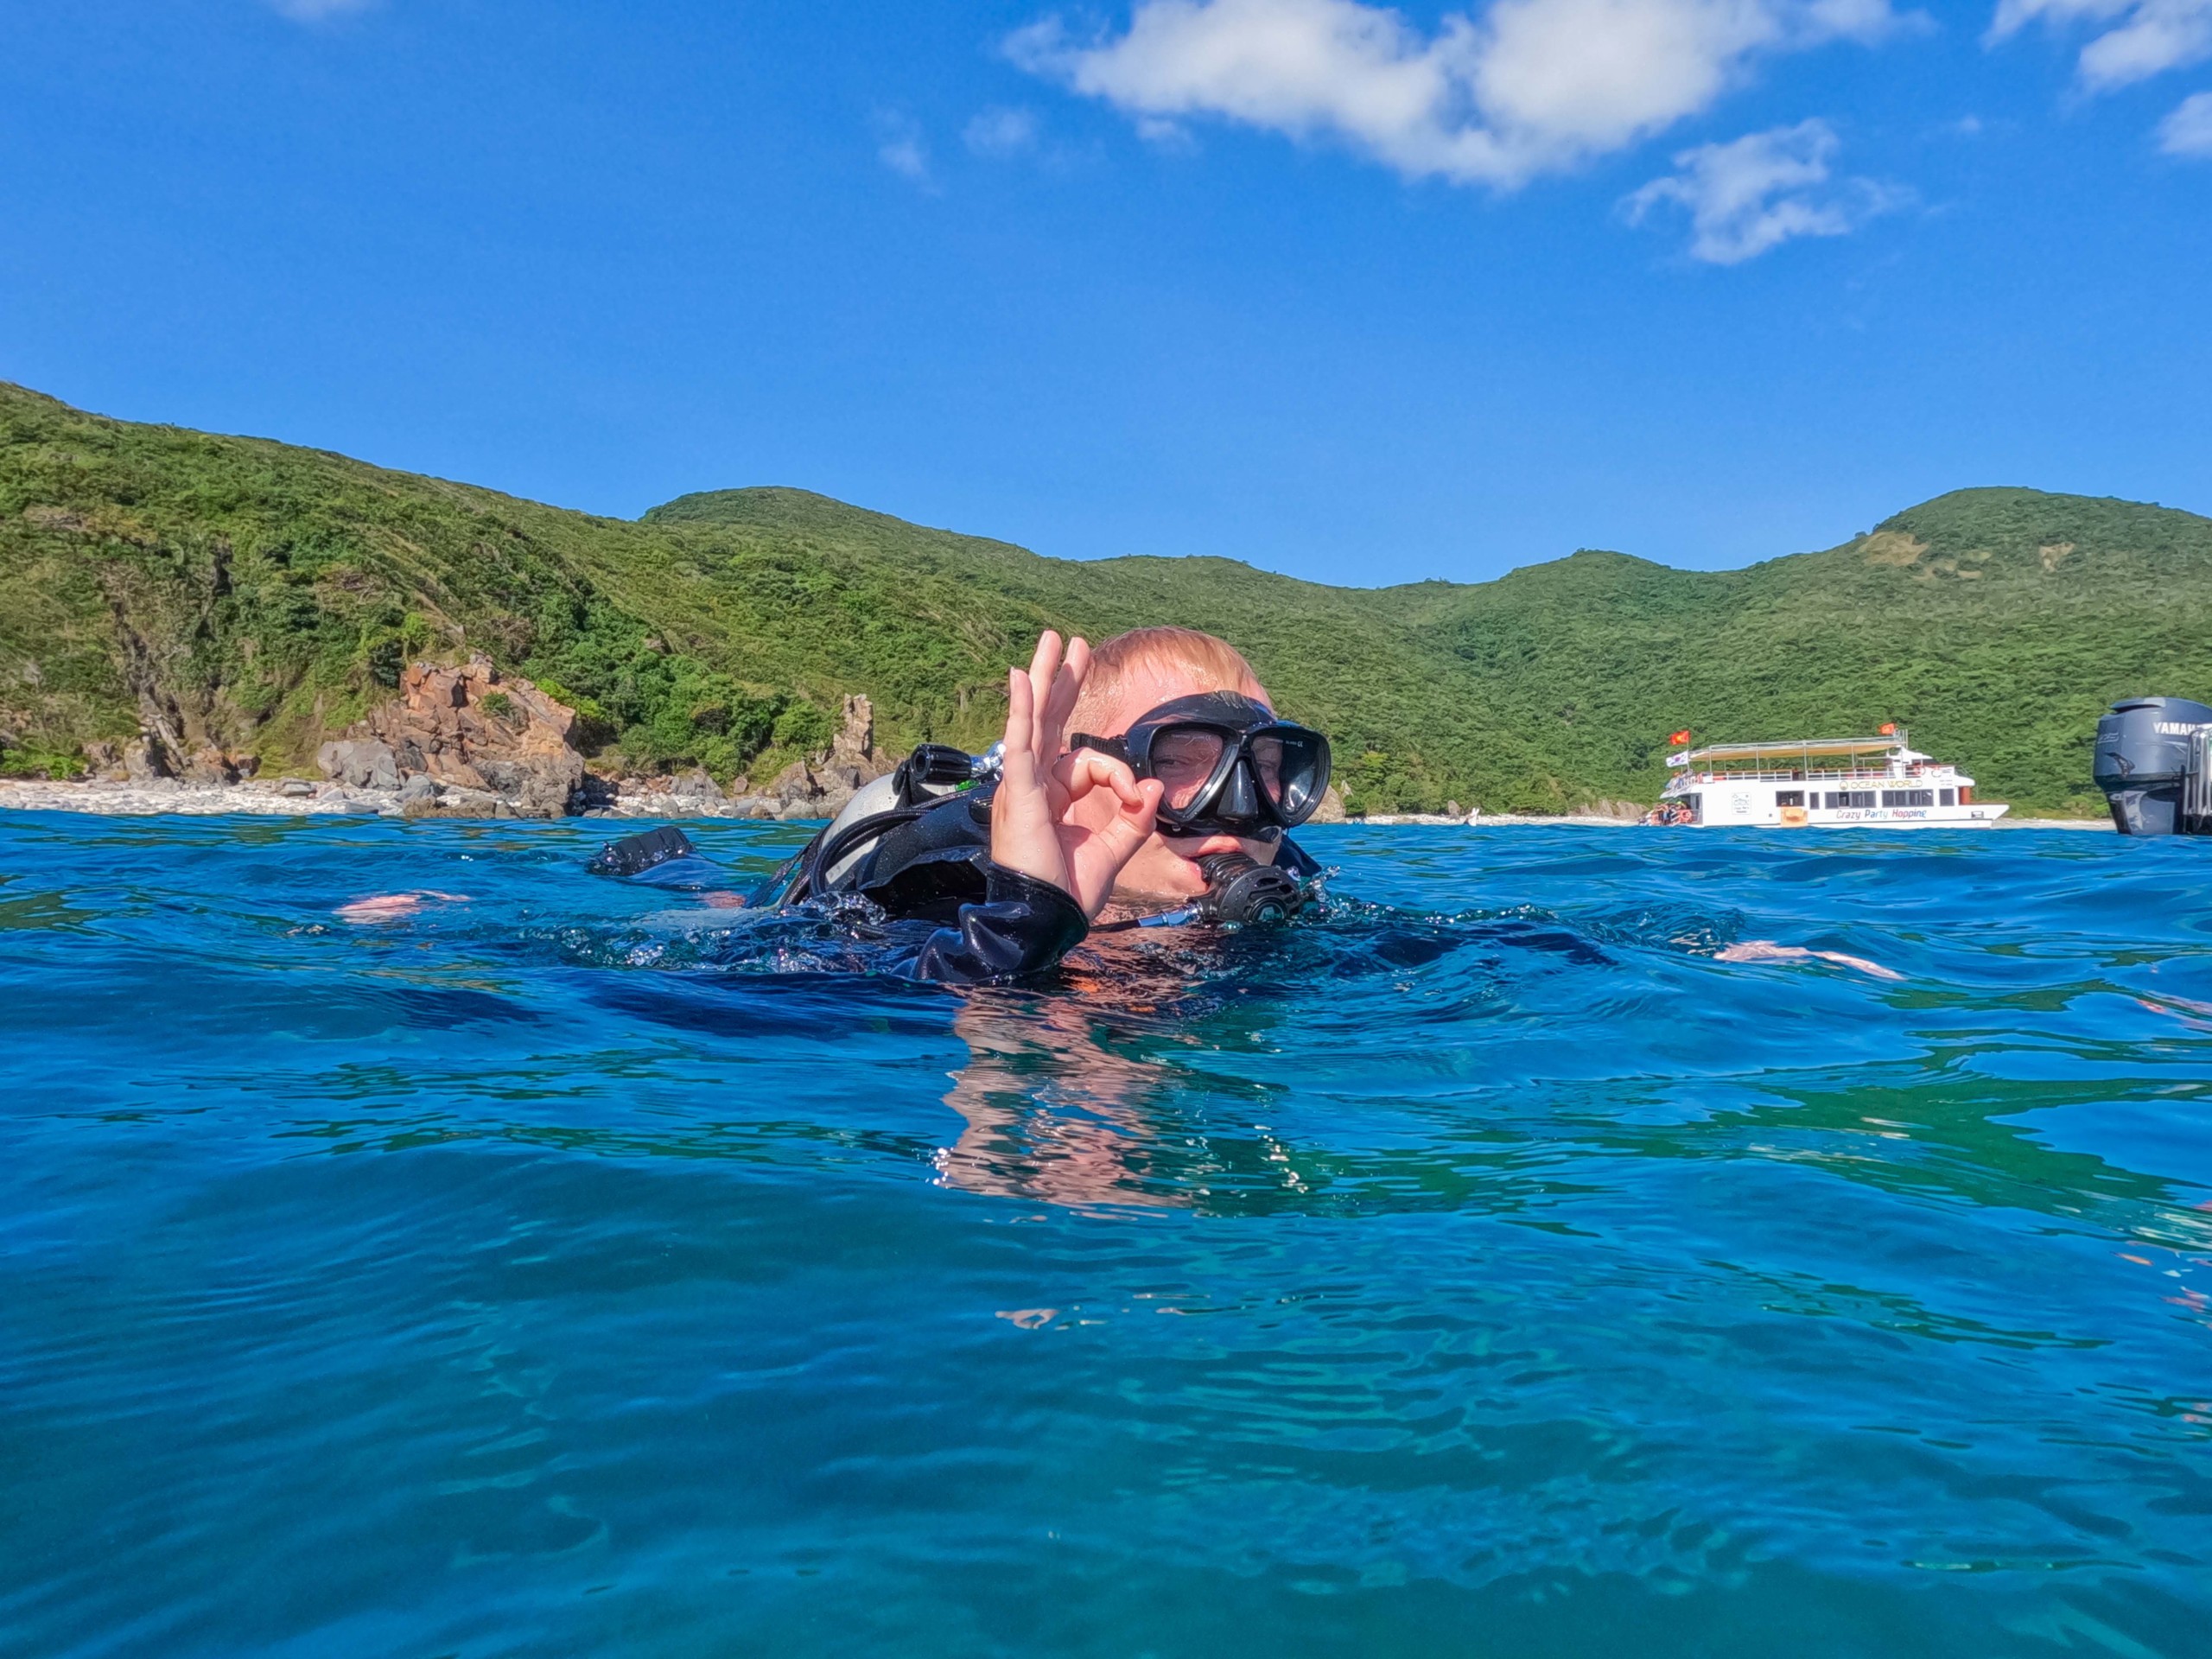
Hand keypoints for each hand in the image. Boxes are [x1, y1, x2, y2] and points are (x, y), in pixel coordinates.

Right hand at [991, 630, 1162, 918]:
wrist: (1045, 922)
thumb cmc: (1069, 892)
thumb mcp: (1114, 850)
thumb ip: (1135, 817)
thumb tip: (1155, 786)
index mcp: (1051, 798)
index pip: (1086, 762)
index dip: (1119, 773)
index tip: (1138, 795)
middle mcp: (1032, 786)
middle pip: (1049, 722)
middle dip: (1064, 681)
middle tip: (1073, 644)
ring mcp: (1021, 787)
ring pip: (1035, 721)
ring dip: (1046, 678)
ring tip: (1052, 641)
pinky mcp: (1017, 793)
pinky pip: (1021, 742)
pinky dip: (1022, 709)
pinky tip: (1024, 678)